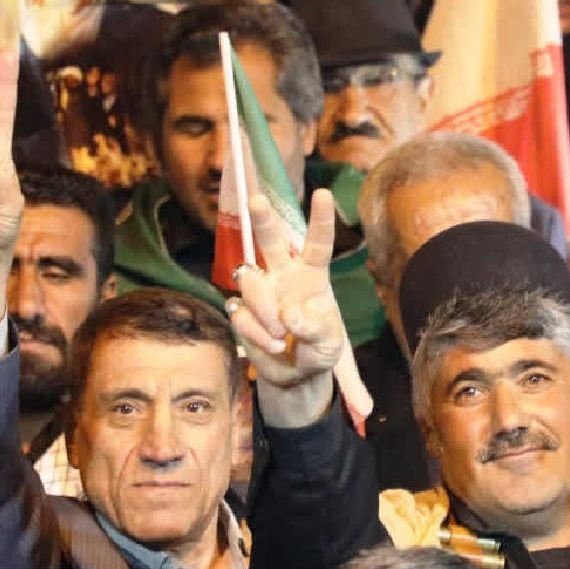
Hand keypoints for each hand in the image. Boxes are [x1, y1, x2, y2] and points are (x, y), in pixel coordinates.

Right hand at [228, 191, 347, 426]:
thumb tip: (288, 315)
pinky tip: (273, 345)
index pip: (317, 244)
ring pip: (249, 280)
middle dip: (263, 220)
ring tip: (281, 334)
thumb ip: (314, 327)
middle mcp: (283, 275)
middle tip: (256, 201)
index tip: (322, 194)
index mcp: (312, 275)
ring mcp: (260, 292)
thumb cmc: (319, 349)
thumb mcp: (329, 342)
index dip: (320, 220)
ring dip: (264, 308)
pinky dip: (257, 334)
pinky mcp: (242, 311)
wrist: (297, 375)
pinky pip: (240, 314)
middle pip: (271, 241)